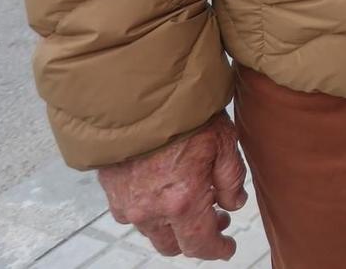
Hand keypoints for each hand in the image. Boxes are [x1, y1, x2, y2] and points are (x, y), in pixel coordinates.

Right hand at [95, 113, 248, 258]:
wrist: (136, 95)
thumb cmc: (184, 114)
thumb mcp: (224, 142)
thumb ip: (231, 179)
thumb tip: (234, 204)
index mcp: (182, 203)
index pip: (200, 245)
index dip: (217, 250)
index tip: (228, 247)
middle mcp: (150, 211)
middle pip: (173, 246)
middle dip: (195, 239)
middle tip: (216, 219)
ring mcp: (126, 203)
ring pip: (152, 230)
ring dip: (172, 224)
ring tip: (193, 201)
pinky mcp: (110, 191)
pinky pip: (132, 212)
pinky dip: (151, 209)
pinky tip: (165, 189)